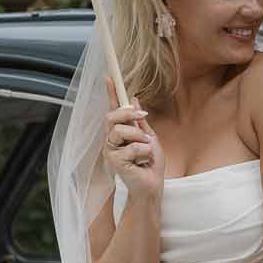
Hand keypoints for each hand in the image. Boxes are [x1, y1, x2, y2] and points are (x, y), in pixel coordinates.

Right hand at [102, 86, 163, 203]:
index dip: (111, 93)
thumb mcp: (149, 137)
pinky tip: (144, 162)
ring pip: (120, 131)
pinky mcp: (115, 163)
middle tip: (143, 116)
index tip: (109, 77)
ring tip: (146, 150)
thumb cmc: (150, 163)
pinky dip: (144, 153)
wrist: (152, 186)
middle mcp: (112, 140)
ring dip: (139, 138)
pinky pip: (132, 148)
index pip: (113, 109)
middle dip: (127, 114)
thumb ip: (139, 121)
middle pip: (111, 117)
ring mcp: (111, 151)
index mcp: (120, 132)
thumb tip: (134, 100)